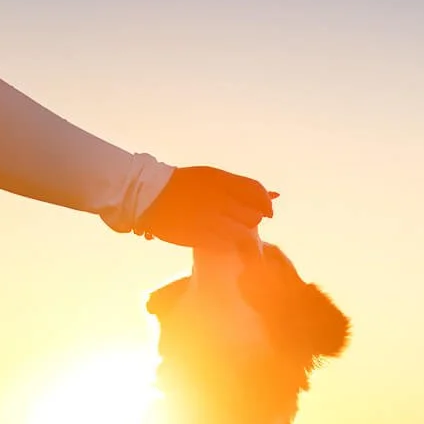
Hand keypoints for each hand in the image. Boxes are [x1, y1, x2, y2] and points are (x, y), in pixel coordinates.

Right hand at [134, 166, 275, 247]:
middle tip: (240, 222)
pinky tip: (217, 239)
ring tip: (229, 233)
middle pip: (253, 216)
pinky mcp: (199, 235)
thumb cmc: (183, 186)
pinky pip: (226, 245)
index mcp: (220, 179)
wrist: (148, 194)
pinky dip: (227, 245)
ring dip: (242, 237)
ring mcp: (208, 217)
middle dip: (251, 221)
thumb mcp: (211, 178)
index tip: (267, 212)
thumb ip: (241, 188)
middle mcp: (216, 197)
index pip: (256, 192)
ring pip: (243, 234)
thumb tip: (275, 195)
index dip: (265, 204)